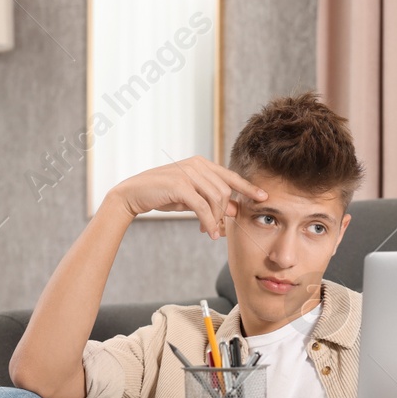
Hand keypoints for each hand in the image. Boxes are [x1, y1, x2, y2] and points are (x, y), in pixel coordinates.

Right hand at [106, 156, 266, 238]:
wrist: (133, 194)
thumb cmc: (162, 195)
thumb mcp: (190, 197)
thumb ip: (210, 200)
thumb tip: (234, 209)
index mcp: (201, 163)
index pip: (230, 176)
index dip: (248, 187)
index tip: (263, 197)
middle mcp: (197, 164)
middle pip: (225, 191)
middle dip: (225, 213)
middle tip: (219, 230)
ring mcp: (188, 172)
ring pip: (216, 199)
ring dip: (217, 219)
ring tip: (213, 233)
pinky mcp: (180, 185)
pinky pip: (202, 207)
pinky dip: (208, 221)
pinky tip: (208, 232)